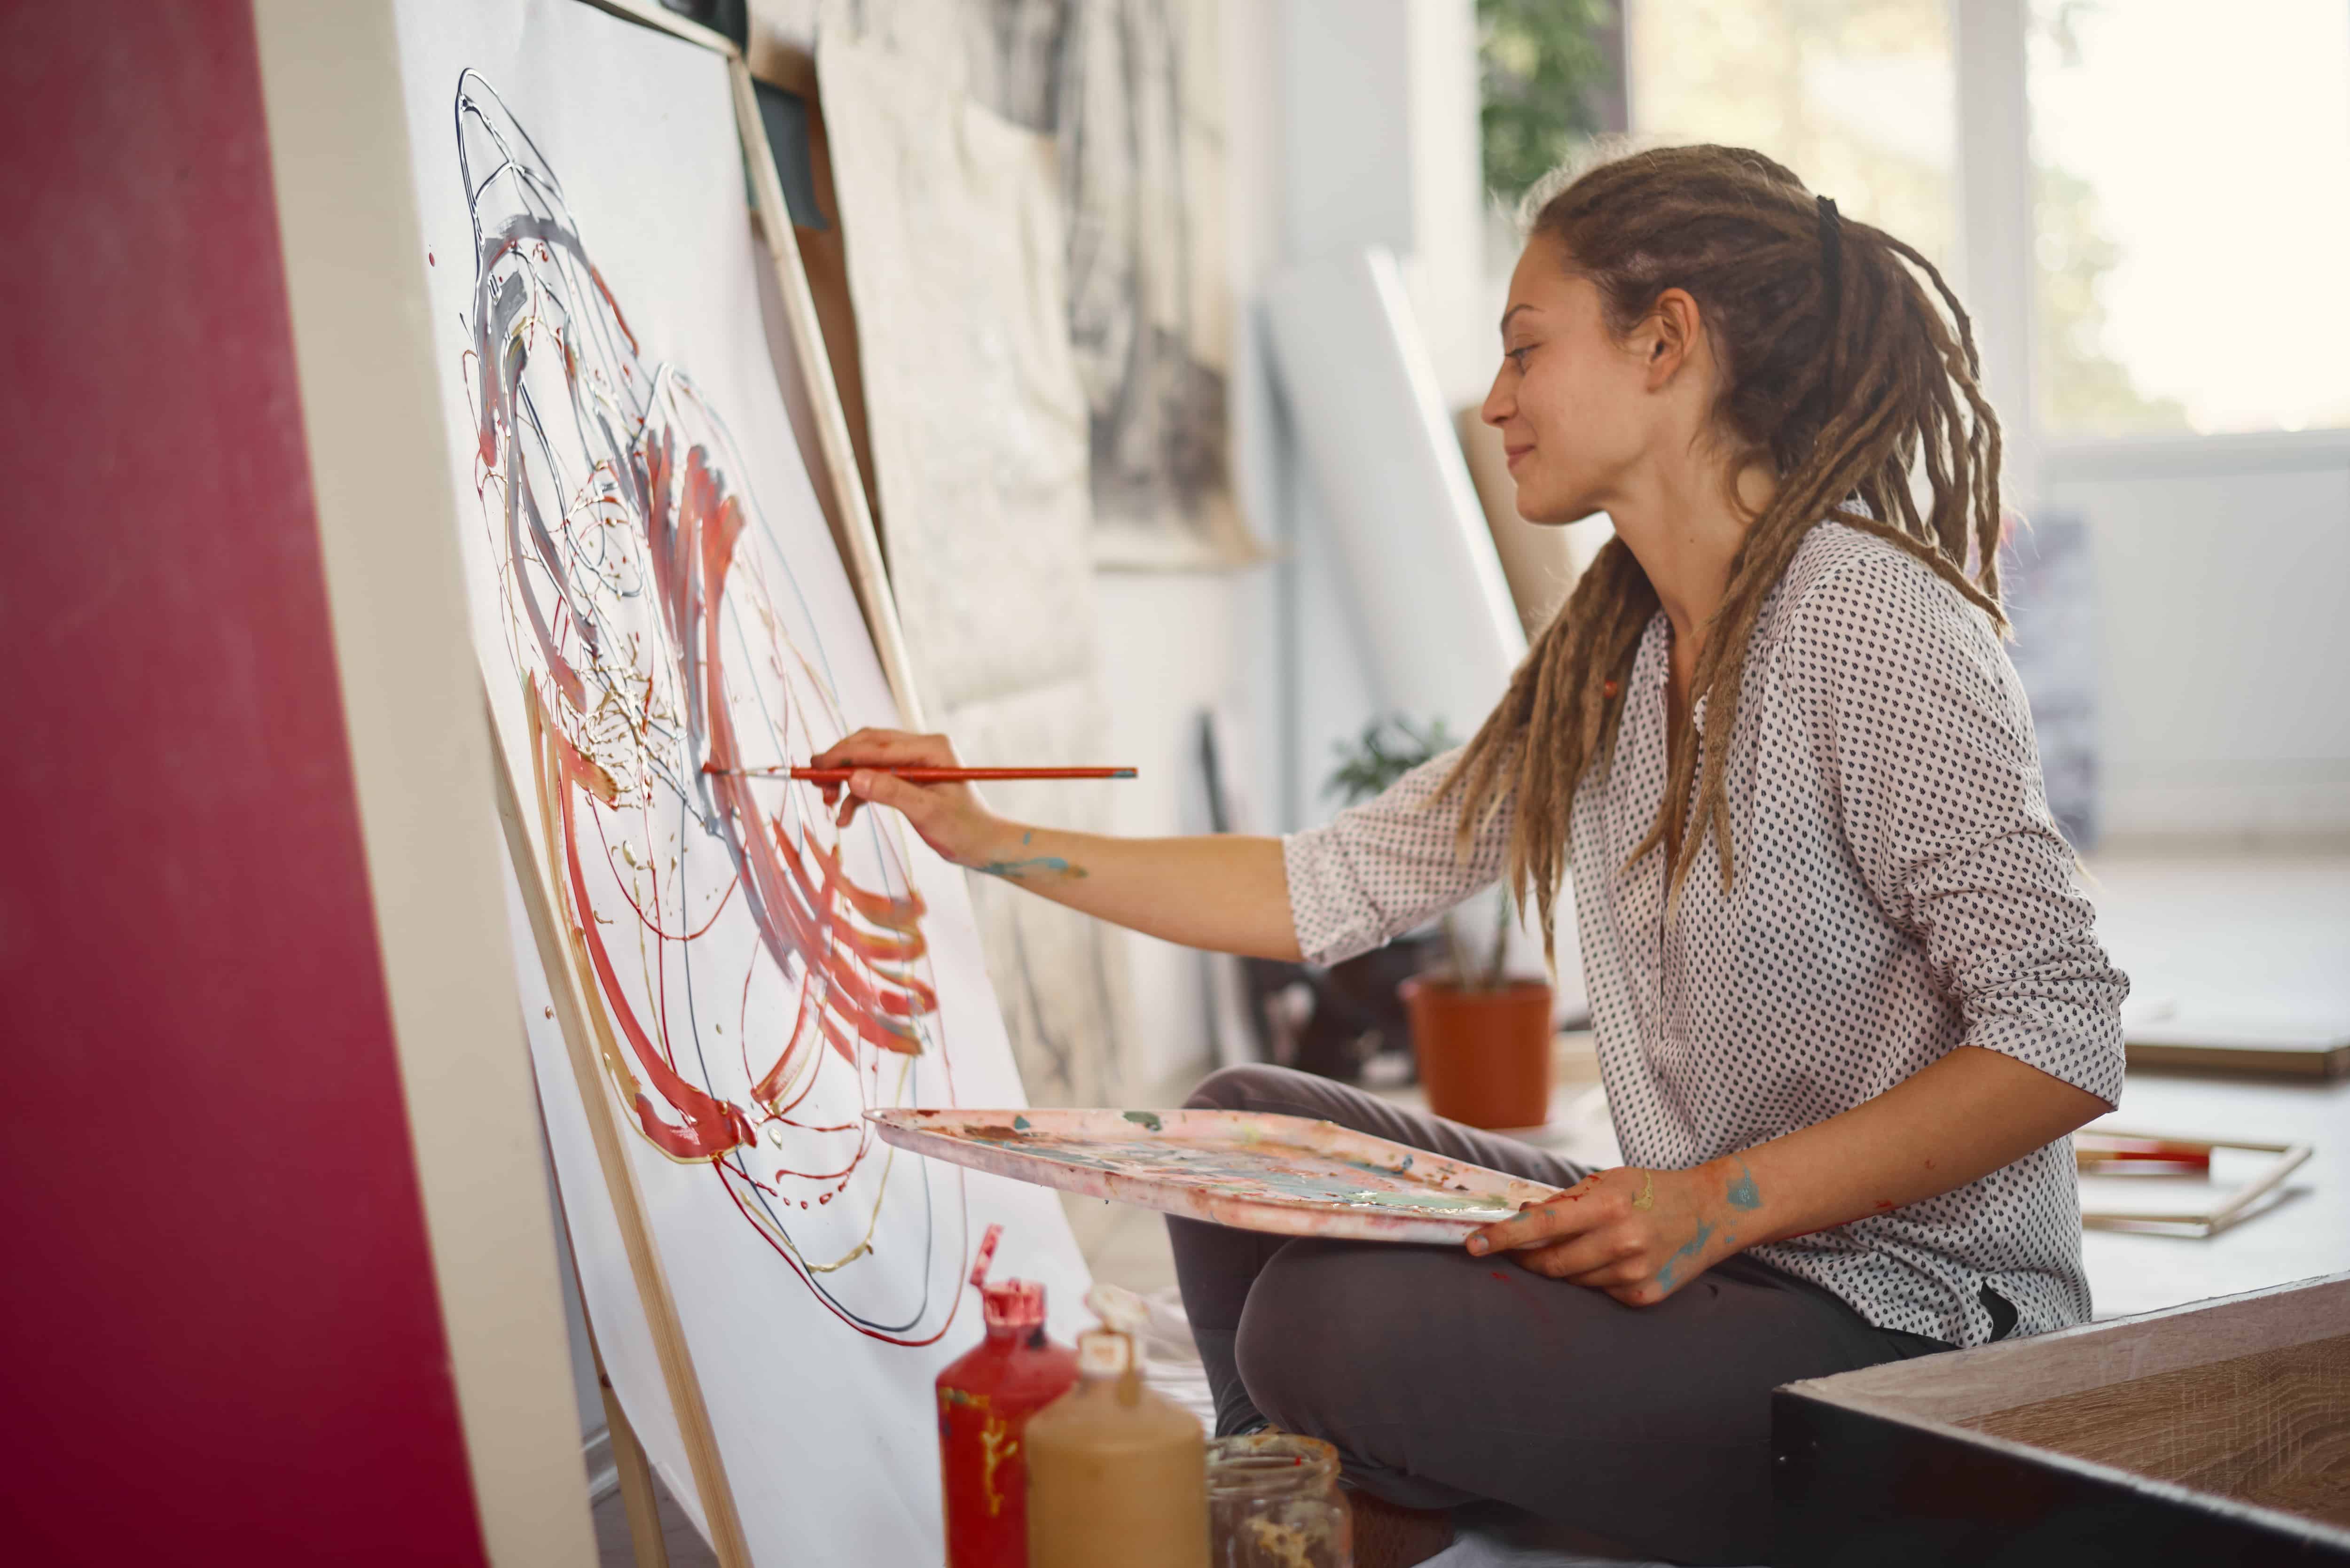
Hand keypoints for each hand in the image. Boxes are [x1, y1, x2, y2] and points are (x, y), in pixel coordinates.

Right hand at [808, 728, 1011, 869]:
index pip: (878, 746)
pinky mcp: (907, 778)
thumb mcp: (927, 812)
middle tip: (814, 781)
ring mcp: (914, 762)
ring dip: (846, 782)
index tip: (817, 765)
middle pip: (868, 746)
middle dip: (840, 764)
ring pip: (868, 762)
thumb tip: (853, 778)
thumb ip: (892, 792)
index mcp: (931, 748)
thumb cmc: (964, 829)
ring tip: (829, 804)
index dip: (844, 755)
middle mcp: (922, 748)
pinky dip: (858, 795)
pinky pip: (875, 779)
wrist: (983, 845)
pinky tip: (845, 815)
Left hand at [1464, 1163, 1745, 1306]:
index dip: (1504, 1236)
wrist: (1710, 1212)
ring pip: (1572, 1280)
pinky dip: (1594, 1277)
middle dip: (1527, 1258)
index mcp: (1608, 1206)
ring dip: (1564, 1266)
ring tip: (1588, 1244)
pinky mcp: (1643, 1296)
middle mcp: (1621, 1243)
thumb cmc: (1650, 1191)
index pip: (1542, 1226)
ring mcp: (1634, 1274)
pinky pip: (1598, 1292)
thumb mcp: (1609, 1182)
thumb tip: (1521, 1216)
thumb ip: (1564, 1202)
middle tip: (1519, 1248)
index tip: (1472, 1244)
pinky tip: (1615, 1259)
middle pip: (1550, 1263)